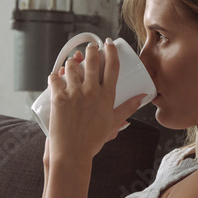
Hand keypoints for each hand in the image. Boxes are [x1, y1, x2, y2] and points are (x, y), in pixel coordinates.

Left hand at [47, 38, 145, 162]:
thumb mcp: (114, 122)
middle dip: (91, 50)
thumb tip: (143, 97)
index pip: (112, 67)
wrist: (72, 153)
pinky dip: (55, 75)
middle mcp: (91, 92)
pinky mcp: (58, 98)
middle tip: (90, 48)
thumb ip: (128, 108)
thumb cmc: (93, 140)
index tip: (109, 44)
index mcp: (106, 97)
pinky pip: (54, 78)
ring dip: (72, 62)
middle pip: (92, 61)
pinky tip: (56, 75)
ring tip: (73, 63)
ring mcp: (74, 94)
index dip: (111, 52)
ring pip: (72, 66)